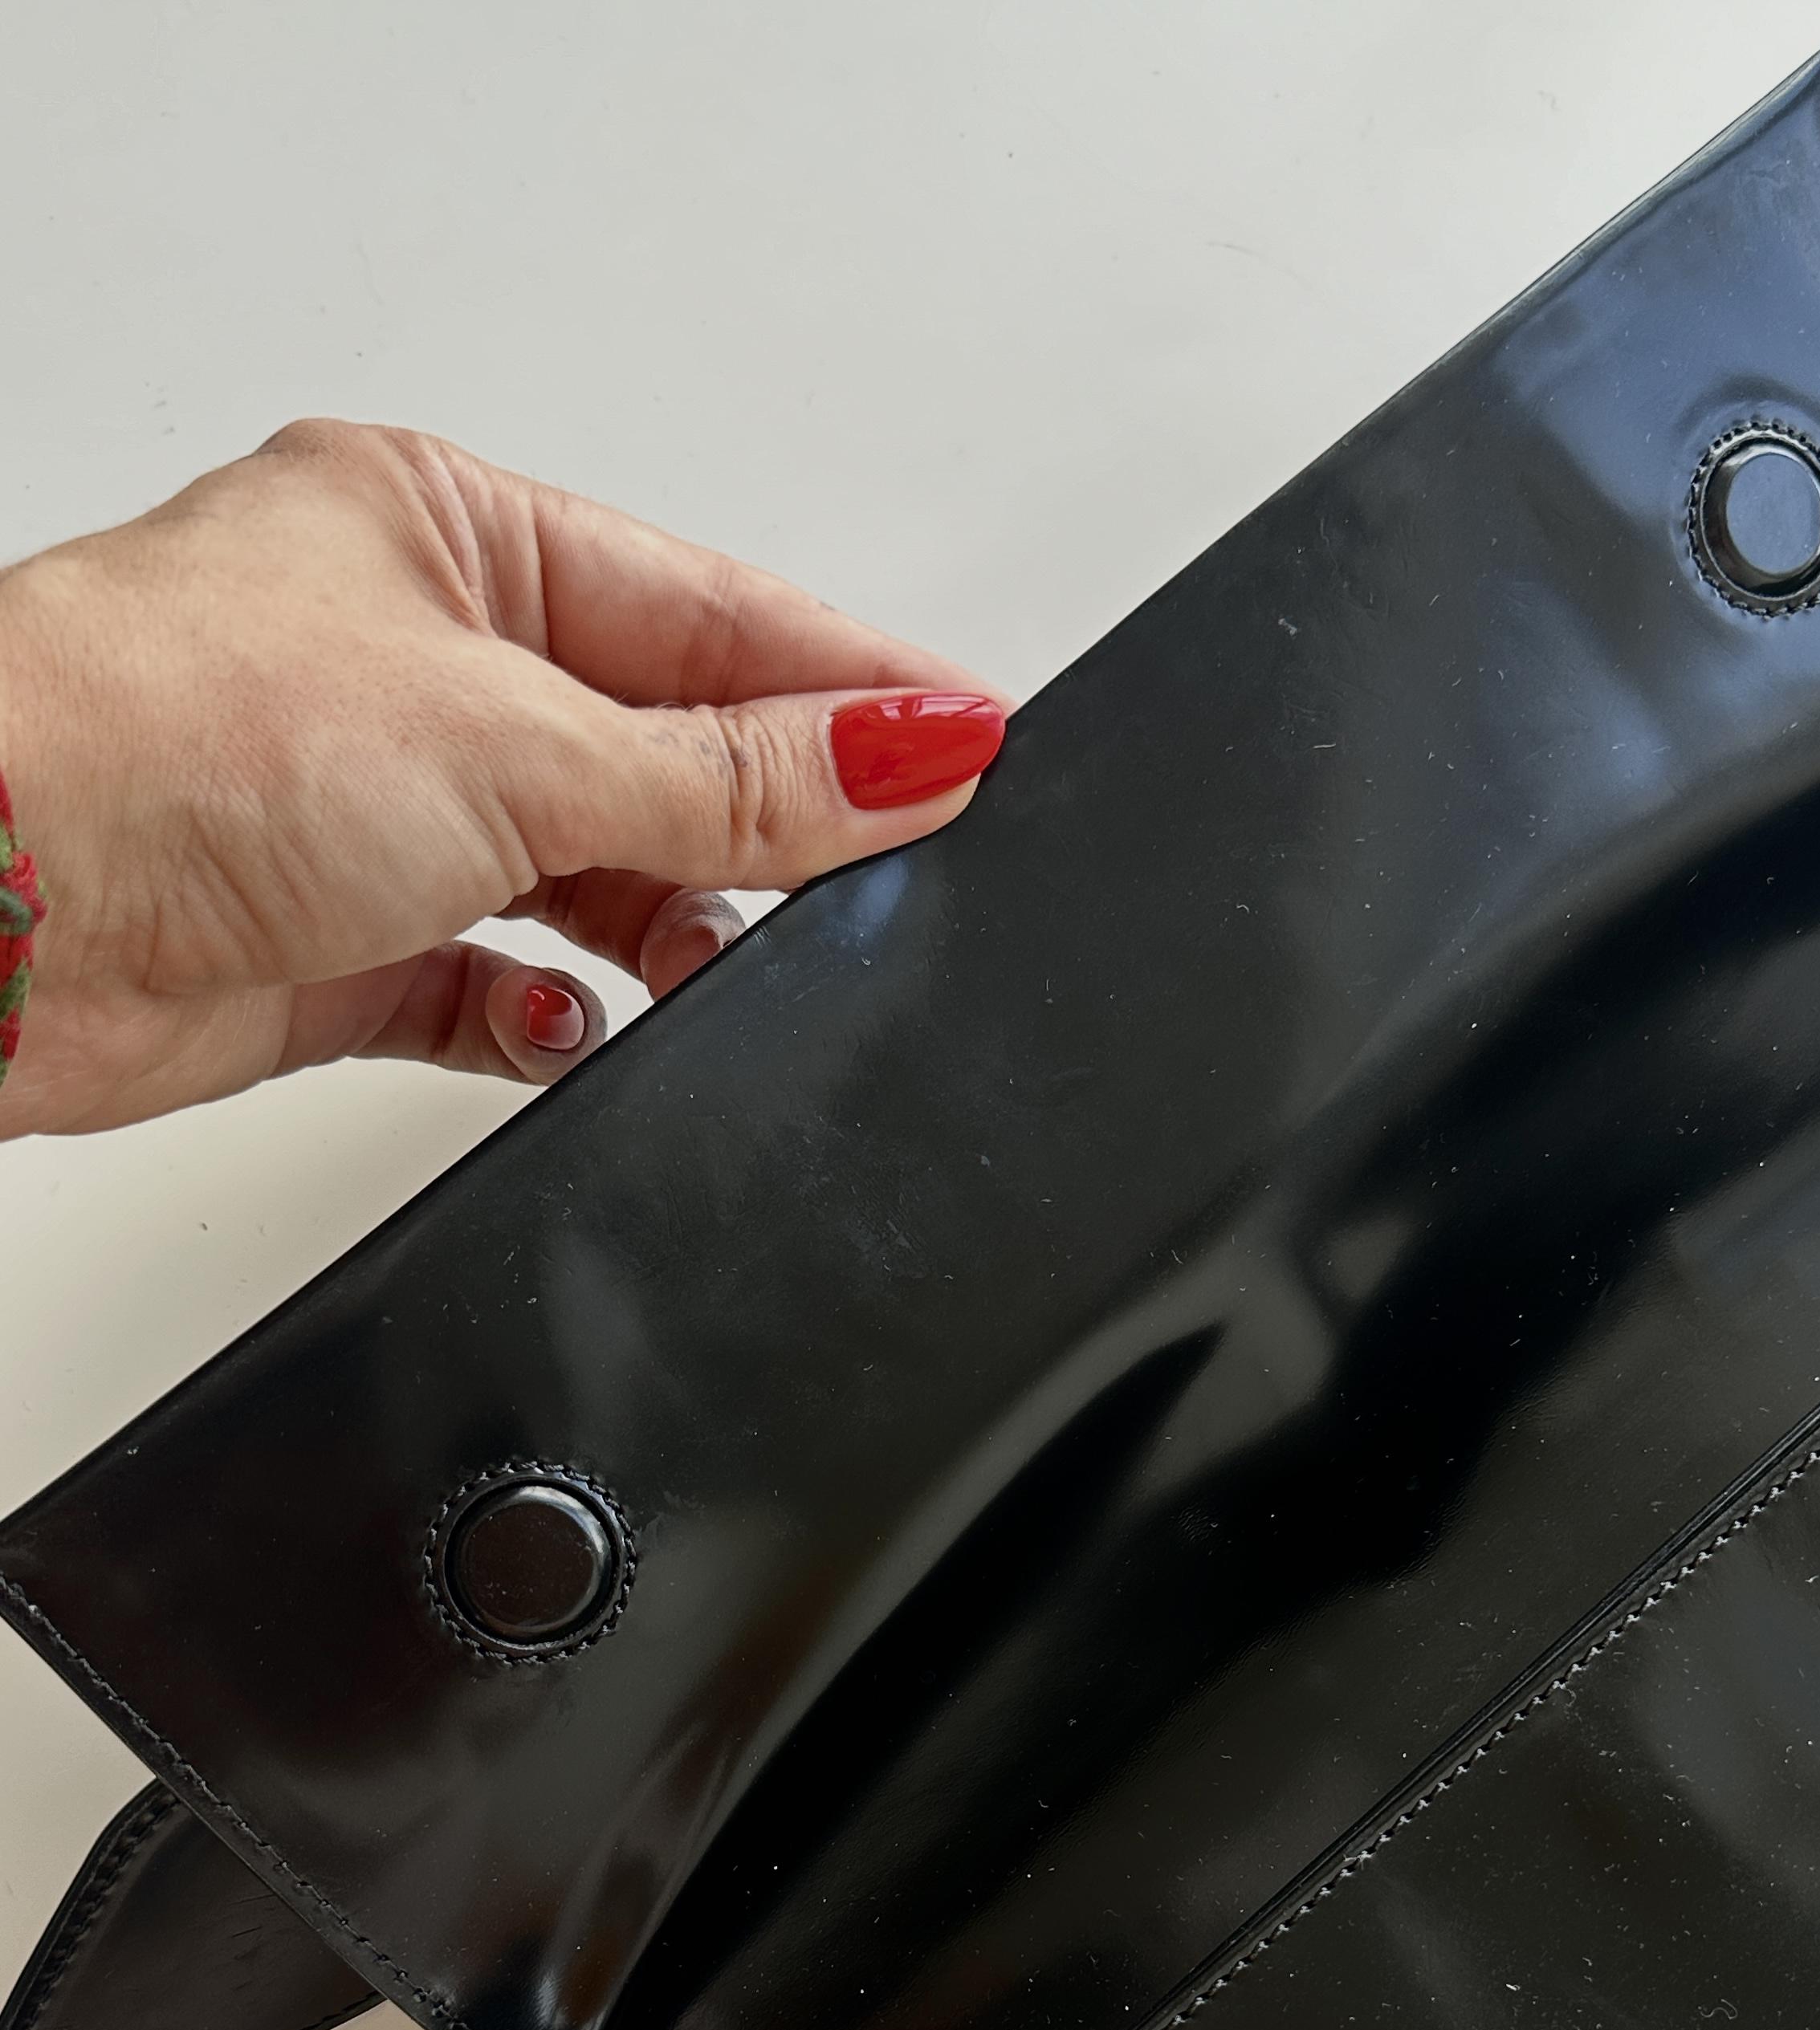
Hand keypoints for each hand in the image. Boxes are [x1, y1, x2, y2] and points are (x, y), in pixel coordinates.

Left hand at [0, 420, 1006, 1135]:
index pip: (709, 617)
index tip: (971, 748)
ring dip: (655, 936)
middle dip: (753, 831)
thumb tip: (914, 749)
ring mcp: (371, 809)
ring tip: (708, 972)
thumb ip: (733, 779)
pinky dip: (545, 1019)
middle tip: (858, 884)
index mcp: (450, 533)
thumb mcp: (517, 741)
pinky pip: (493, 992)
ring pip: (587, 881)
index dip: (848, 691)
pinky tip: (569, 1028)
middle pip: (659, 754)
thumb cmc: (169, 743)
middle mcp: (411, 661)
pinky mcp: (332, 945)